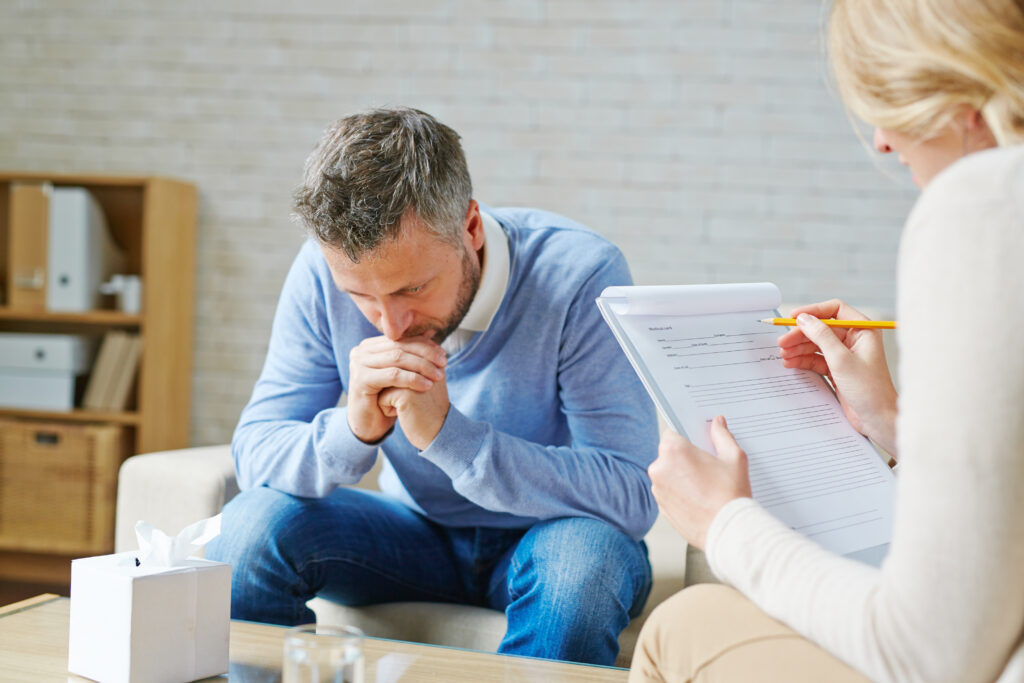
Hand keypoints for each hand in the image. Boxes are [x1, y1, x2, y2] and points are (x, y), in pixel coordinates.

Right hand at [347, 335, 446, 443]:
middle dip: (425, 354)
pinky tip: (427, 386)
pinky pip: (393, 375)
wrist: (369, 424)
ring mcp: (358, 364)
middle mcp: (361, 351)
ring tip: (438, 376)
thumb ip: (411, 352)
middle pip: (400, 347)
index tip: (443, 355)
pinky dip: (412, 379)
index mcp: (370, 346)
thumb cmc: (386, 397)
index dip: (424, 345)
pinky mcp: (360, 379)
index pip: (401, 339)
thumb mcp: (400, 373)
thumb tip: (431, 332)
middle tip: (444, 363)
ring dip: (422, 366)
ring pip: (397, 359)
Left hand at [648, 417, 751, 550]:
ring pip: (668, 474)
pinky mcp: (661, 508)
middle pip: (669, 454)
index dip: (686, 437)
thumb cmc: (731, 494)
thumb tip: (718, 423)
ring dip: (681, 476)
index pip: (673, 433)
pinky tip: (699, 498)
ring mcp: (658, 490)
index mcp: (673, 451)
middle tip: (707, 466)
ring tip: (705, 485)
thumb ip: (722, 436)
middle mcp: (659, 468)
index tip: (698, 443)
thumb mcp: (734, 458)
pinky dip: (680, 493)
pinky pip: (669, 492)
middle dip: (685, 457)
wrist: (728, 531)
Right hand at [777, 300, 897, 455]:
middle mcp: (854, 340)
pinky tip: (791, 363)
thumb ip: (821, 336)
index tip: (794, 316)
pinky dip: (803, 360)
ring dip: (799, 348)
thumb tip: (804, 319)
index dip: (813, 311)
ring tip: (784, 354)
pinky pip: (816, 359)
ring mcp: (845, 355)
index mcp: (862, 331)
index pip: (834, 310)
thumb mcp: (841, 359)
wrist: (878, 419)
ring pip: (816, 344)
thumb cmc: (870, 390)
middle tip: (783, 342)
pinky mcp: (838, 369)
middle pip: (821, 329)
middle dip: (801, 335)